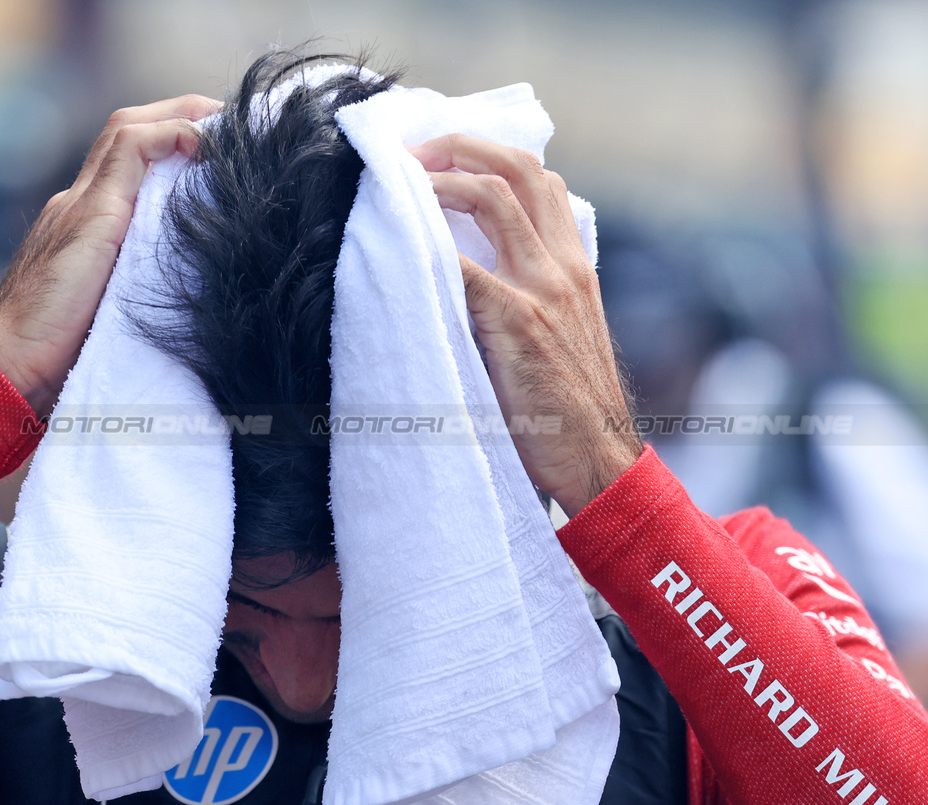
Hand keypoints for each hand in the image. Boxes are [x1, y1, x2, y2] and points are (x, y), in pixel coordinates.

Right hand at [0, 94, 221, 414]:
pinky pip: (131, 148)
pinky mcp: (90, 213)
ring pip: (128, 129)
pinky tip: (205, 145)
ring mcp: (79, 204)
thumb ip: (136, 288)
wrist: (12, 367)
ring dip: (180, 116)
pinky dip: (171, 134)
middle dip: (179, 116)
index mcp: (81, 225)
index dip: (167, 145)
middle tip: (230, 123)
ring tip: (227, 125)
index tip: (215, 152)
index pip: (124, 164)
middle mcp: (76, 204)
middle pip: (127, 133)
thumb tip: (190, 297)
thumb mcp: (113, 312)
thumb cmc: (59, 359)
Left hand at [411, 134, 641, 515]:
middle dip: (460, 146)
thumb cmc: (570, 412)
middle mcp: (565, 267)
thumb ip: (531, 300)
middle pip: (519, 170)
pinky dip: (426, 244)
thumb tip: (470, 279)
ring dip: (440, 178)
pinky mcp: (518, 322)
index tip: (446, 152)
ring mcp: (544, 290)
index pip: (543, 182)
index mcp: (576, 268)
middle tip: (412, 153)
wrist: (600, 463)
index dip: (491, 155)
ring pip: (494, 197)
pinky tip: (397, 241)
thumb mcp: (562, 339)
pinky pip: (463, 264)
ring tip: (399, 179)